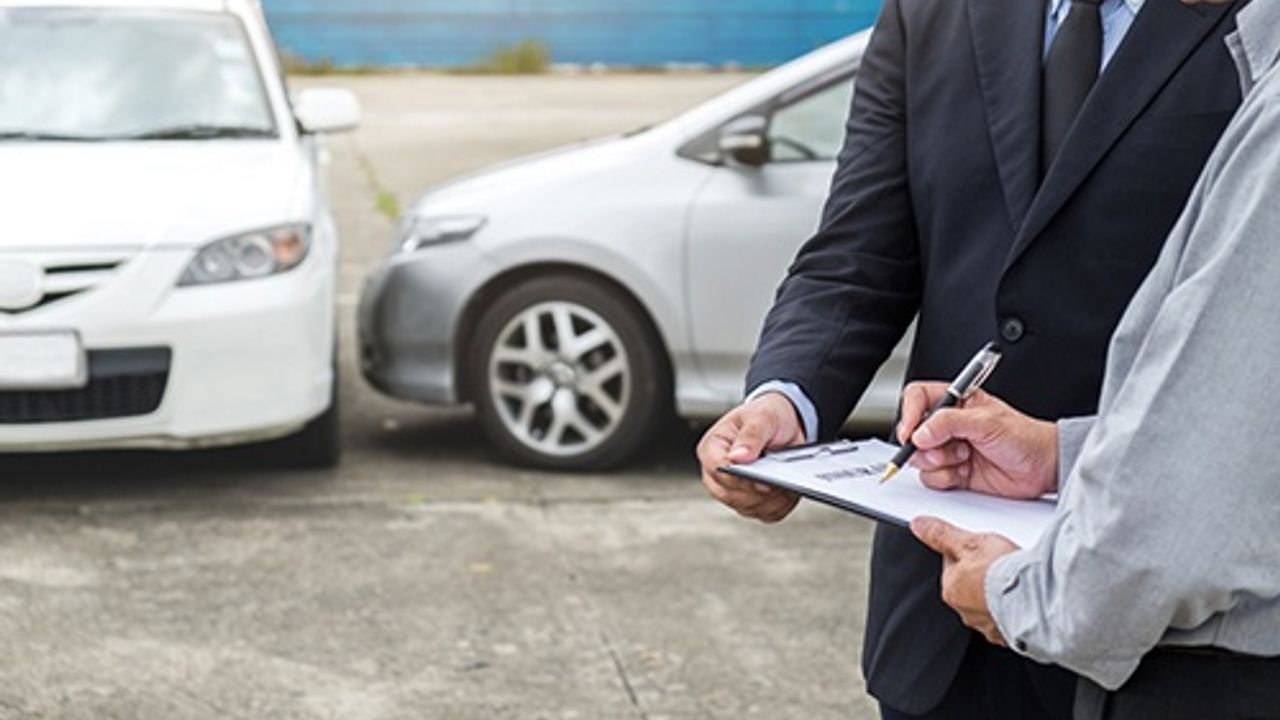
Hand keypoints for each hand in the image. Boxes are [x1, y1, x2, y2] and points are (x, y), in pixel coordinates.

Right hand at [697, 392, 806, 522]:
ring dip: (770, 500)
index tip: (760, 480)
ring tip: (786, 483)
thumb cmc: (768, 416)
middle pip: (729, 495)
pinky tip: (789, 491)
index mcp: (712, 448)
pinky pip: (765, 514)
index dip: (737, 477)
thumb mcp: (762, 417)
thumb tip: (737, 458)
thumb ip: (750, 436)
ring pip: (747, 508)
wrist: (787, 424)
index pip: (716, 469)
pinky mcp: (753, 501)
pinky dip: (780, 506)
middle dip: (756, 492)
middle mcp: (718, 473)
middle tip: (777, 482)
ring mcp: (734, 490)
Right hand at [898, 382, 1058, 498]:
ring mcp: (948, 449)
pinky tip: (966, 472)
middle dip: (926, 447)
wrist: (1042, 467)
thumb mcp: (987, 422)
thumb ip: (949, 423)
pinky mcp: (952, 472)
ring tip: (964, 458)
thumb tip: (921, 432)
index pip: (917, 398)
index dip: (909, 414)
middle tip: (946, 450)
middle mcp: (948, 425)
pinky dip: (946, 479)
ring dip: (940, 463)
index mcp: (955, 401)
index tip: (911, 433)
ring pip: (920, 459)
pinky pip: (931, 478)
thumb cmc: (1024, 437)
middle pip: (913, 433)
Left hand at [911, 517, 1018, 645]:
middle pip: (970, 585)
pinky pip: (1009, 618)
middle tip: (999, 560)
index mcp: (951, 590)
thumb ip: (941, 535)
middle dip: (982, 573)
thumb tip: (919, 526)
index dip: (966, 551)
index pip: (952, 565)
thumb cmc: (1002, 573)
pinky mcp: (1010, 634)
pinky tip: (1023, 596)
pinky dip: (1014, 608)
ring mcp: (988, 625)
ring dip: (997, 592)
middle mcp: (965, 612)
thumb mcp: (969, 543)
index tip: (979, 546)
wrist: (1035, 598)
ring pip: (989, 603)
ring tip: (1014, 578)